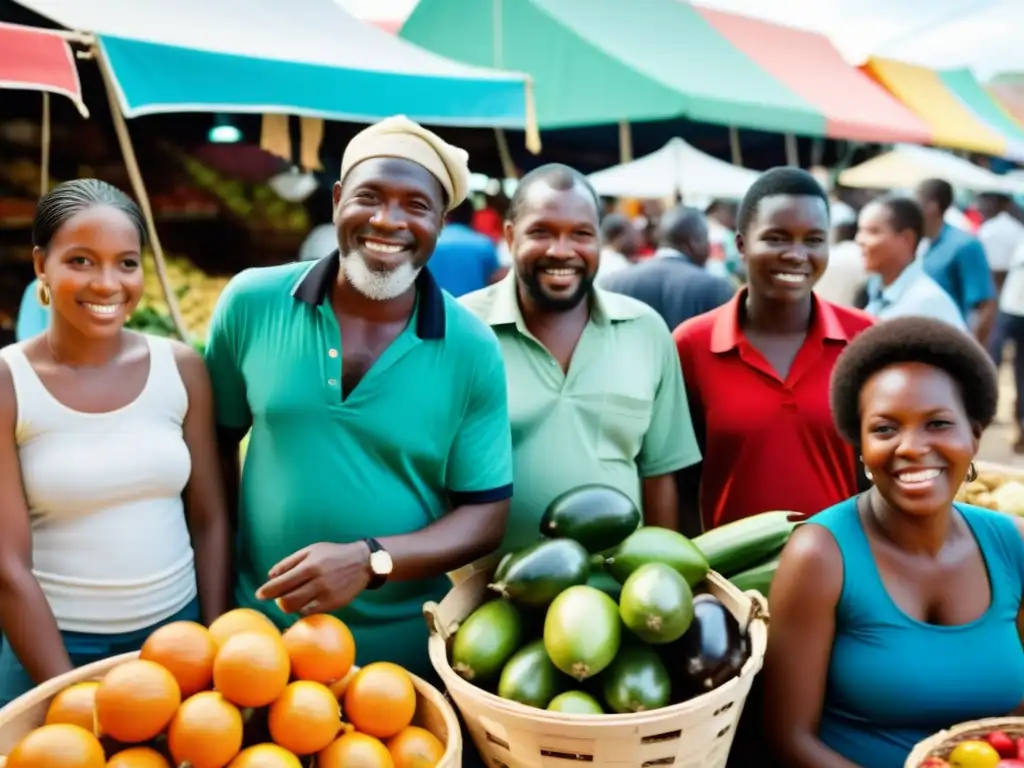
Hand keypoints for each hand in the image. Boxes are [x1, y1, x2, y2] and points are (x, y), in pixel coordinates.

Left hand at [255, 542, 370, 614]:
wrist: (363, 562)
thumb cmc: (333, 554)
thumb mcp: (311, 550)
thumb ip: (289, 562)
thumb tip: (270, 576)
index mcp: (309, 566)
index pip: (281, 584)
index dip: (266, 591)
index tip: (259, 595)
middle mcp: (317, 582)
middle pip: (286, 601)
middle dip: (278, 600)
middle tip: (278, 596)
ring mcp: (326, 595)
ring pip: (297, 609)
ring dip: (289, 606)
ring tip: (292, 598)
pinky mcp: (333, 605)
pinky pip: (310, 612)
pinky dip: (303, 609)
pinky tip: (305, 601)